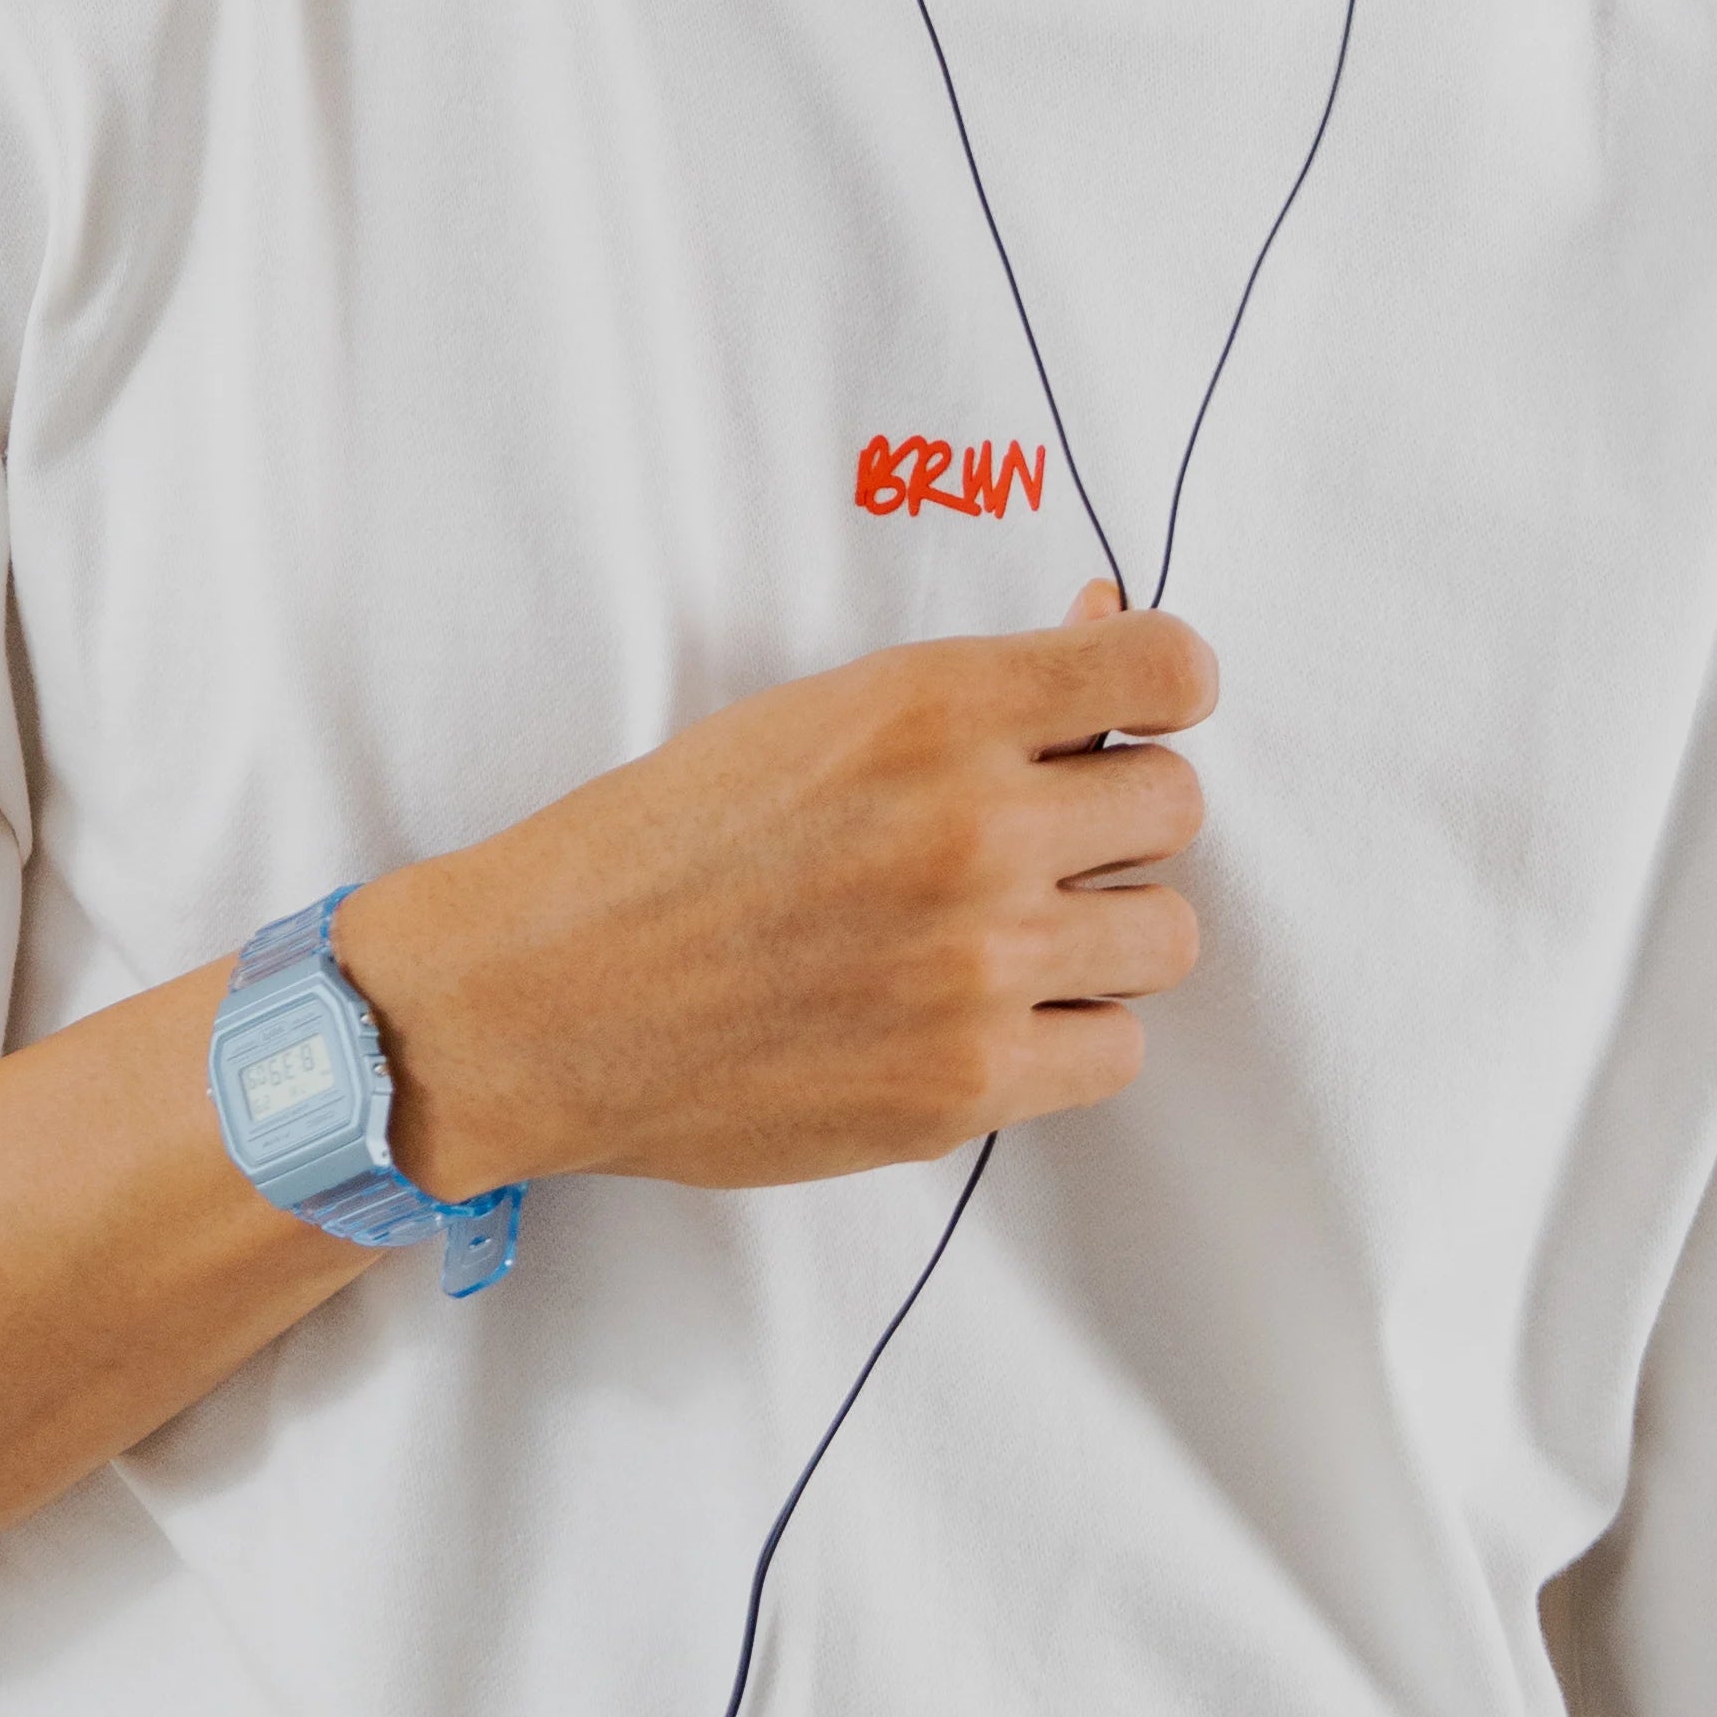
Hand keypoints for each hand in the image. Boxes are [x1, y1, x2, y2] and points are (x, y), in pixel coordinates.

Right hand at [341, 581, 1210, 1199]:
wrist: (541, 996)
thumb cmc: (664, 842)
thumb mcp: (812, 715)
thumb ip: (971, 698)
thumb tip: (1104, 632)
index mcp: (932, 705)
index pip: (1168, 669)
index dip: (1159, 693)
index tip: (1124, 721)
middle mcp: (975, 827)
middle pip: (1176, 808)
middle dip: (1113, 821)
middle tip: (1027, 843)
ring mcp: (979, 966)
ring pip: (1167, 935)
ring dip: (1101, 932)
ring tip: (1001, 935)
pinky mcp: (966, 1085)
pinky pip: (1115, 1050)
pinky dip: (1065, 1033)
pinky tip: (980, 1013)